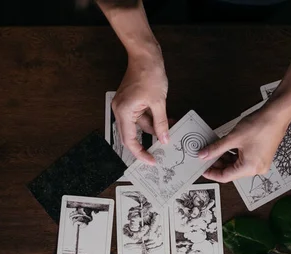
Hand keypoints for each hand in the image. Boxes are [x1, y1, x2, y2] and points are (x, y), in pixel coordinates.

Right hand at [112, 45, 168, 164]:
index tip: (151, 161)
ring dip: (154, 130)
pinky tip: (166, 121)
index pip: (130, 140)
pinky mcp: (130, 102)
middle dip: (146, 144)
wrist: (145, 55)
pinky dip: (152, 120)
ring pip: (139, 126)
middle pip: (131, 136)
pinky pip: (141, 117)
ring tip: (170, 131)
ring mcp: (125, 106)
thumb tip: (164, 140)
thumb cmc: (150, 74)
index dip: (141, 153)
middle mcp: (120, 110)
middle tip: (159, 154)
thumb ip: (161, 123)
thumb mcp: (159, 102)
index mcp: (124, 112)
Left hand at [199, 105, 290, 182]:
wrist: (277, 115)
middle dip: (218, 164)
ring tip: (214, 150)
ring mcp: (260, 163)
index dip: (212, 173)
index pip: (225, 177)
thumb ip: (216, 148)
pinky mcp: (262, 156)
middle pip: (231, 171)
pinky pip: (244, 159)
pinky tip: (226, 147)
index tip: (203, 168)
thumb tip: (204, 155)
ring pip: (237, 164)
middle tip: (206, 156)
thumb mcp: (233, 138)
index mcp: (249, 168)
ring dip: (225, 158)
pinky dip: (234, 154)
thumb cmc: (260, 126)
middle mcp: (256, 169)